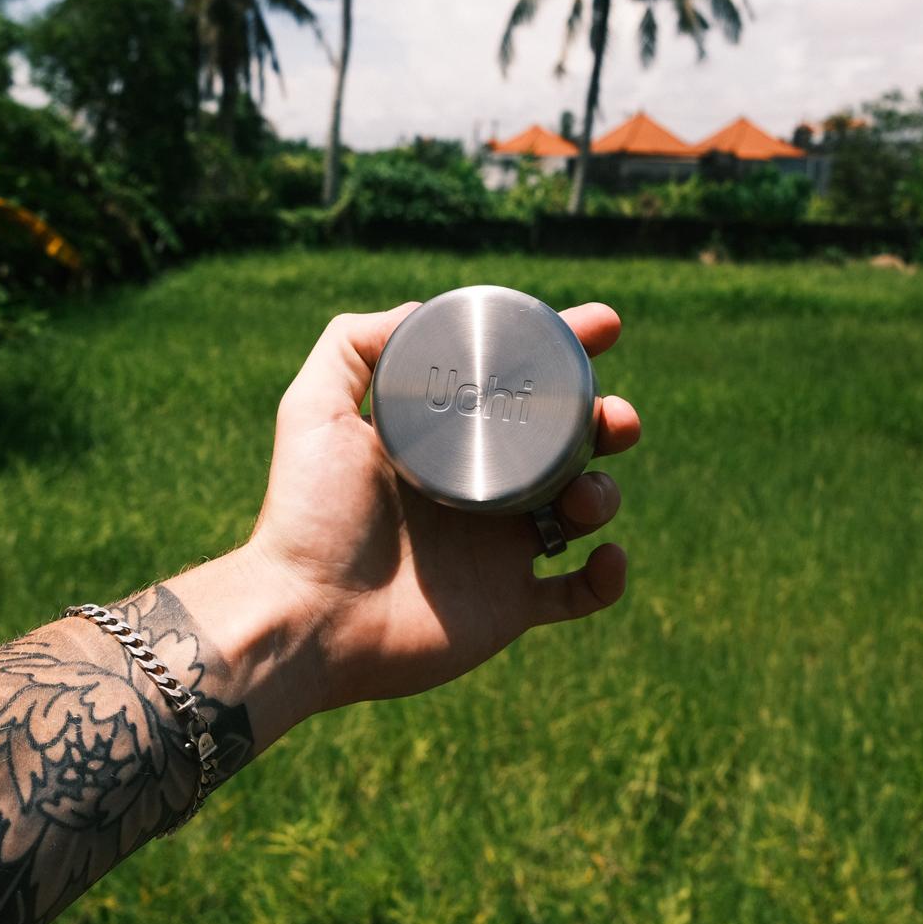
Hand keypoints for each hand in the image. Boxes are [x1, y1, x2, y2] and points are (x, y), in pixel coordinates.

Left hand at [242, 300, 639, 727]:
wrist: (307, 616)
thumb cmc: (307, 515)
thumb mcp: (315, 409)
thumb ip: (353, 345)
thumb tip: (419, 307)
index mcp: (447, 443)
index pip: (515, 387)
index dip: (565, 351)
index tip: (603, 323)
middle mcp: (478, 492)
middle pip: (568, 444)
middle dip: (607, 421)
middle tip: (615, 418)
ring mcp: (497, 551)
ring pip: (583, 510)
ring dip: (604, 494)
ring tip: (583, 497)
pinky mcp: (508, 608)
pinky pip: (579, 593)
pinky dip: (609, 576)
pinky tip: (609, 557)